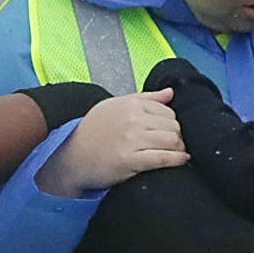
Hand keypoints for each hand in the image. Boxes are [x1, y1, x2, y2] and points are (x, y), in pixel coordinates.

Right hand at [36, 89, 185, 196]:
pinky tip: (182, 160)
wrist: (72, 156)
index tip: (172, 132)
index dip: (173, 123)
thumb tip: (170, 92)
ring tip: (180, 152)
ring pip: (171, 141)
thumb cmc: (93, 132)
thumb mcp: (116, 106)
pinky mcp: (128, 159)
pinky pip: (162, 158)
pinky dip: (177, 159)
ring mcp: (130, 139)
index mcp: (131, 104)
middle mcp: (132, 119)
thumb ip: (145, 98)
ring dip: (180, 148)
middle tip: (177, 144)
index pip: (167, 111)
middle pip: (172, 126)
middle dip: (179, 136)